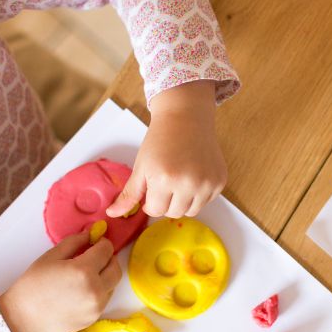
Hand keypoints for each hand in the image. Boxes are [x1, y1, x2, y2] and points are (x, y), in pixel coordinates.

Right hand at [0, 232, 121, 331]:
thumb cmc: (32, 285)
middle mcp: (95, 290)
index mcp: (84, 271)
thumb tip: (91, 233)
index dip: (102, 243)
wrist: (23, 319)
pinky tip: (82, 289)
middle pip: (116, 268)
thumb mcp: (51, 257)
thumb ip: (75, 242)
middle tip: (95, 256)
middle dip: (109, 258)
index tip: (96, 241)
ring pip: (113, 284)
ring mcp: (96, 306)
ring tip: (86, 273)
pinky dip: (100, 289)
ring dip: (106, 275)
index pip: (106, 250)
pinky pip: (105, 298)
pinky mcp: (94, 317)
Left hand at [106, 80, 225, 218]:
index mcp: (165, 180)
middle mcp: (189, 184)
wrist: (186, 117)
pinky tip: (194, 173)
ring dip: (183, 201)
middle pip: (174, 213)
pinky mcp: (220, 181)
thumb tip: (112, 214)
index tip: (152, 186)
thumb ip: (129, 194)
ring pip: (192, 211)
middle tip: (166, 181)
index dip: (151, 201)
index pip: (156, 211)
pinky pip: (206, 200)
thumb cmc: (160, 140)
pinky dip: (199, 193)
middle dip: (167, 202)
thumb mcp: (141, 166)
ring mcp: (207, 183)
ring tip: (179, 178)